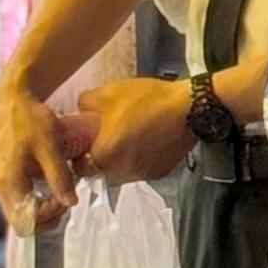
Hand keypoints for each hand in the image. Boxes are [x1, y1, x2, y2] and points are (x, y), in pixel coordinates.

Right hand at [0, 82, 88, 229]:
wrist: (13, 99)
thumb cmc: (30, 120)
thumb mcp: (49, 147)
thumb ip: (59, 177)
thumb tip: (71, 203)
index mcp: (9, 182)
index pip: (24, 223)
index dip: (47, 218)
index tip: (64, 199)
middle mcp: (2, 186)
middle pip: (22, 221)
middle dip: (47, 216)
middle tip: (67, 197)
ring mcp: (4, 181)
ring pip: (23, 210)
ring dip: (45, 207)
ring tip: (63, 190)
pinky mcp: (9, 174)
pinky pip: (23, 197)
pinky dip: (40, 197)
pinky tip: (55, 182)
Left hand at [74, 73, 198, 190]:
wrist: (188, 108)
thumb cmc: (148, 101)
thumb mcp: (108, 92)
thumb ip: (84, 103)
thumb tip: (81, 110)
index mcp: (103, 156)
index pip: (79, 168)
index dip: (80, 154)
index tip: (85, 142)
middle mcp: (121, 172)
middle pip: (101, 172)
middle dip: (101, 157)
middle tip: (108, 137)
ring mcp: (142, 175)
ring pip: (122, 172)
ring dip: (121, 160)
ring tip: (130, 136)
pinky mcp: (159, 173)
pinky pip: (141, 170)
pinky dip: (141, 159)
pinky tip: (147, 141)